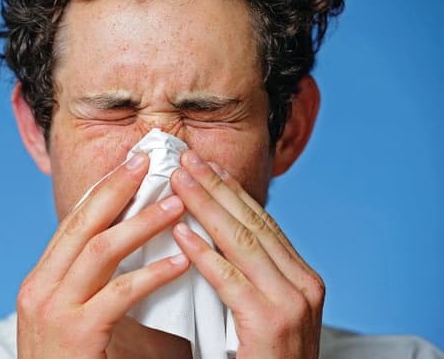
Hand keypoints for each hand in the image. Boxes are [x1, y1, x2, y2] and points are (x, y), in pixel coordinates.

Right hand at [16, 153, 189, 358]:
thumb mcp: (71, 315)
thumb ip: (91, 282)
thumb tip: (126, 243)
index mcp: (41, 279)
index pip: (73, 223)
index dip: (102, 190)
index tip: (129, 164)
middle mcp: (39, 288)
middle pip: (82, 224)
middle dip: (116, 188)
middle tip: (147, 160)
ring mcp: (52, 311)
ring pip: (100, 250)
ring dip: (141, 223)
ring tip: (176, 204)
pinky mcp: (75, 336)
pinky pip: (118, 295)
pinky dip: (151, 274)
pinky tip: (181, 261)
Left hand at [170, 150, 324, 358]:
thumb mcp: (260, 308)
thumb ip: (244, 272)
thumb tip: (208, 233)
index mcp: (301, 276)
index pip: (261, 222)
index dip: (231, 191)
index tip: (205, 165)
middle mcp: (304, 283)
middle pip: (251, 223)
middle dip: (215, 187)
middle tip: (186, 158)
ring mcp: (292, 303)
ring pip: (242, 242)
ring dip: (206, 207)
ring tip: (178, 181)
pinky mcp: (271, 324)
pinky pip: (230, 280)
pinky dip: (204, 254)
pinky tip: (181, 233)